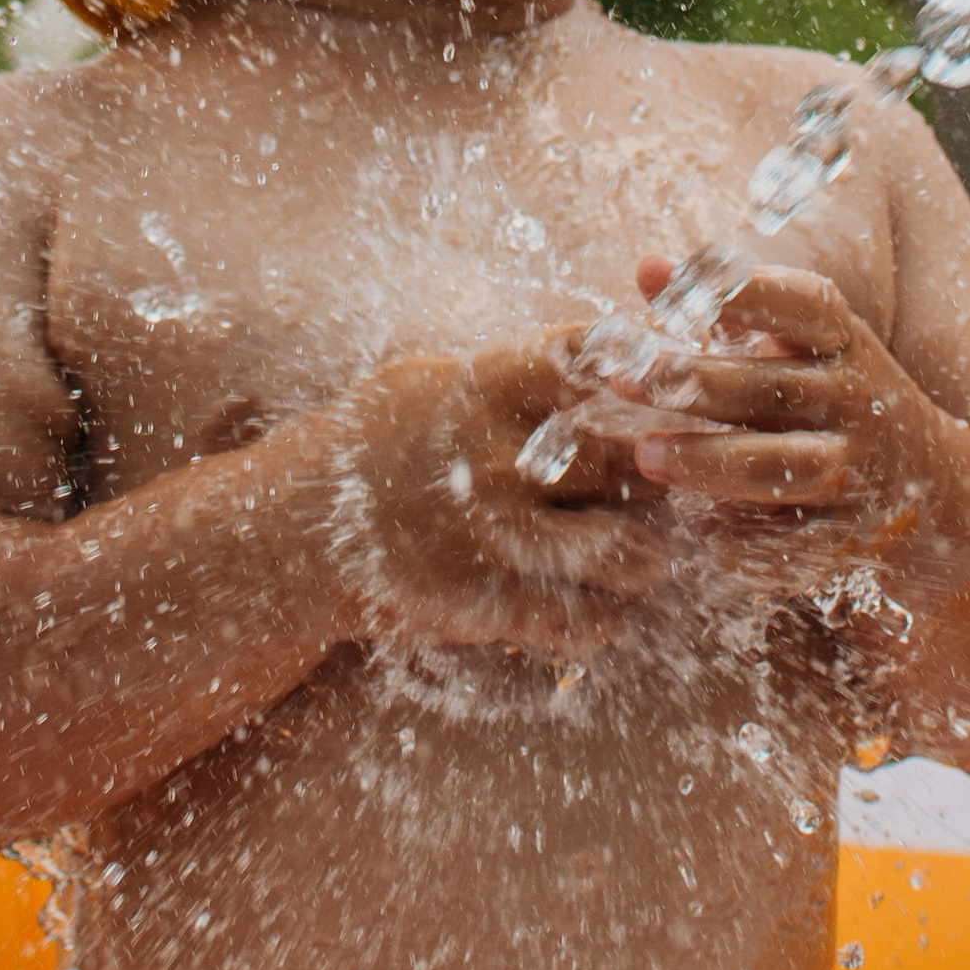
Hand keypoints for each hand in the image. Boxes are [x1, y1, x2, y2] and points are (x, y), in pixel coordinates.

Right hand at [324, 331, 672, 658]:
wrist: (290, 535)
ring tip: (657, 551)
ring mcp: (491, 535)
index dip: (645, 372)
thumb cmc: (369, 446)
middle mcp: (494, 458)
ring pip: (622, 550)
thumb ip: (512, 372)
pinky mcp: (484, 605)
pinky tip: (610, 606)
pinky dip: (610, 617)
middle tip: (679, 481)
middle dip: (662, 474)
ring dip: (652, 555)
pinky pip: (583, 621)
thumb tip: (601, 349)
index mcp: (482, 389)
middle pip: (625, 459)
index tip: (669, 388)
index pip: (592, 361)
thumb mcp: (428, 383)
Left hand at [622, 261, 969, 602]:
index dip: (737, 288)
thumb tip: (644, 267)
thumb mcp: (808, 352)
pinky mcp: (857, 538)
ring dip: (709, 461)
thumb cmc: (847, 410)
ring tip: (646, 456)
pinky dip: (745, 541)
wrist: (955, 507)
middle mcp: (857, 400)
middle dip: (693, 380)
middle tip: (621, 377)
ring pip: (778, 466)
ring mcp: (859, 471)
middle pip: (768, 386)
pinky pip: (793, 543)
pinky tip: (695, 535)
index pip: (799, 303)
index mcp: (846, 344)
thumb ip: (728, 314)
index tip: (666, 279)